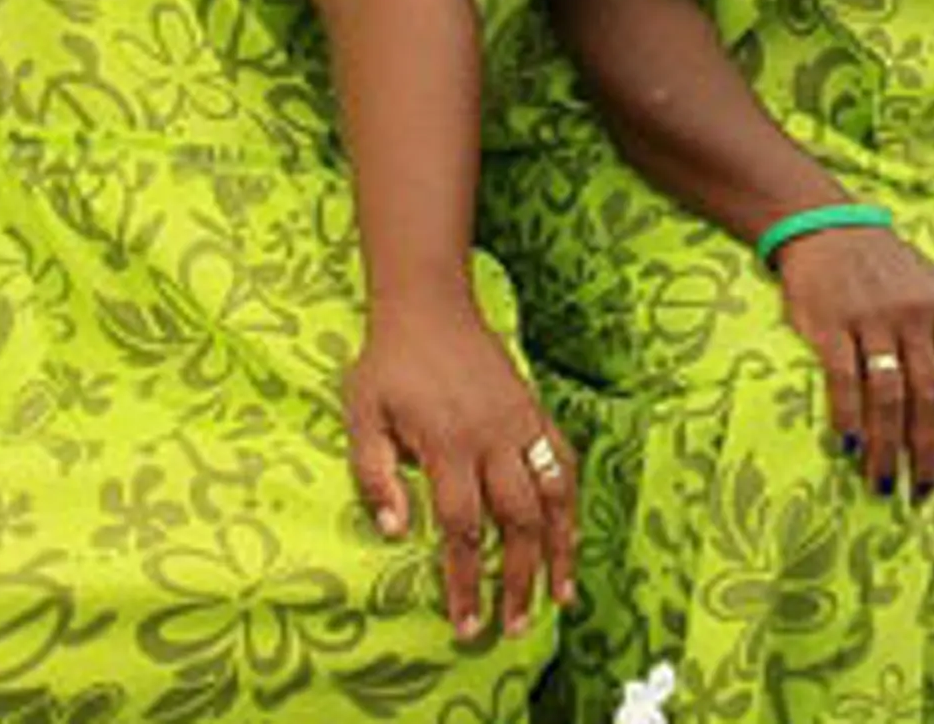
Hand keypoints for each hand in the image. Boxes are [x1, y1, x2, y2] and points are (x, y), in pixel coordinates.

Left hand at [343, 303, 577, 643]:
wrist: (429, 305)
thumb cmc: (389, 364)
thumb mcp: (362, 416)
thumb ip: (375, 476)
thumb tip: (397, 533)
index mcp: (447, 445)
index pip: (462, 528)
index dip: (466, 581)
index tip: (466, 624)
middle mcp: (493, 439)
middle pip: (515, 523)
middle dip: (518, 581)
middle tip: (513, 628)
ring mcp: (521, 424)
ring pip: (551, 497)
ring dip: (558, 550)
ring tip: (561, 596)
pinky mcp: (535, 411)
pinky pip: (563, 461)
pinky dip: (571, 502)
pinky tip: (571, 534)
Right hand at [773, 224, 933, 500]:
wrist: (827, 226)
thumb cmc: (882, 268)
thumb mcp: (929, 296)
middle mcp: (914, 317)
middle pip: (929, 396)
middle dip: (926, 450)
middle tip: (921, 491)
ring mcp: (873, 319)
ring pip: (890, 395)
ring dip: (888, 446)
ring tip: (883, 482)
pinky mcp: (832, 323)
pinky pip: (845, 379)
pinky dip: (849, 416)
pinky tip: (849, 446)